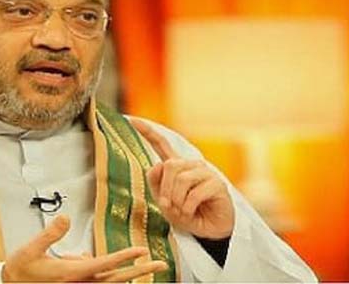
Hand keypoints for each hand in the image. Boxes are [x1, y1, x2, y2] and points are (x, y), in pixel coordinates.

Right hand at [1, 215, 167, 281]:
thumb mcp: (30, 249)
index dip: (123, 258)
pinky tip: (88, 261)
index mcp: (70, 274)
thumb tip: (65, 217)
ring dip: (127, 272)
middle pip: (116, 278)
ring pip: (110, 279)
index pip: (103, 264)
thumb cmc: (20, 270)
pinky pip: (95, 276)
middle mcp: (79, 283)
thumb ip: (50, 234)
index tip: (140, 251)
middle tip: (161, 264)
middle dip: (139, 270)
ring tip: (143, 263)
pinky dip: (101, 269)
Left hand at [130, 119, 234, 238]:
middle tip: (168, 206)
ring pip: (181, 179)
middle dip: (165, 189)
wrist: (210, 230)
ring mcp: (206, 173)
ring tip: (181, 211)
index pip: (161, 144)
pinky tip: (191, 212)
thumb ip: (157, 183)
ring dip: (177, 200)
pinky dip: (187, 207)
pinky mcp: (217, 184)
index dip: (146, 132)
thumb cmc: (187, 214)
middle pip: (169, 166)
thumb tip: (157, 166)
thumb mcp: (165, 201)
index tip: (131, 119)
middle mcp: (191, 165)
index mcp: (177, 165)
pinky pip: (194, 194)